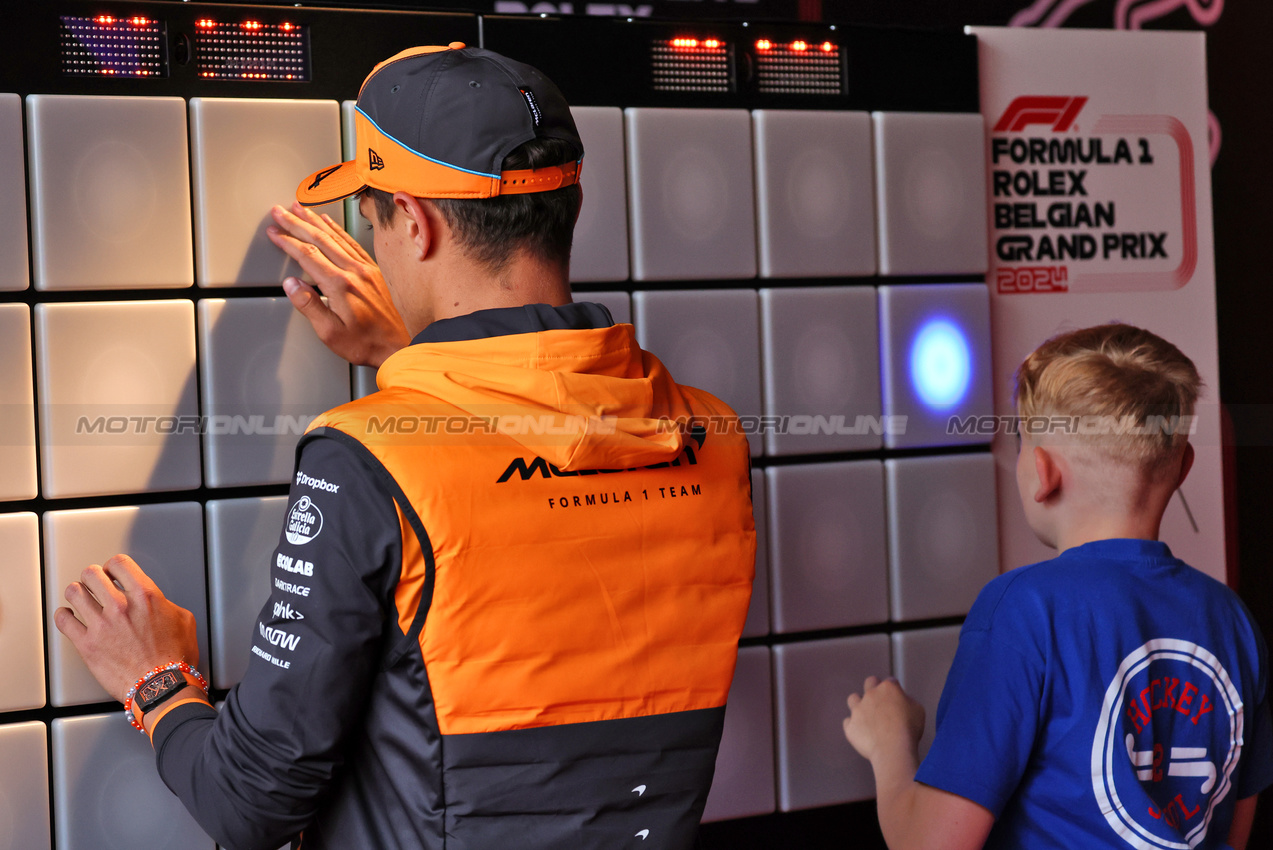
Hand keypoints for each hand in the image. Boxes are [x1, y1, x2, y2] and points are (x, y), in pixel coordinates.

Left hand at [53, 554, 199, 702]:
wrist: (162, 687)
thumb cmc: (174, 659)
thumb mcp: (183, 620)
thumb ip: (165, 604)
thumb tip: (156, 603)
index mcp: (146, 596)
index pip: (119, 563)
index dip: (114, 566)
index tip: (112, 573)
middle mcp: (121, 606)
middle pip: (92, 574)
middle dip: (93, 577)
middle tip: (95, 585)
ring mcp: (101, 625)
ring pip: (74, 592)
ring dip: (77, 593)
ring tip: (81, 598)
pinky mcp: (87, 645)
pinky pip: (64, 620)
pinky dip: (64, 615)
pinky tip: (70, 617)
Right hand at [267, 201, 410, 366]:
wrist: (398, 346)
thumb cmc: (366, 343)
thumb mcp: (330, 333)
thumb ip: (309, 306)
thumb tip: (291, 284)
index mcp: (340, 285)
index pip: (307, 255)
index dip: (288, 241)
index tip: (274, 232)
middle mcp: (354, 272)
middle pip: (319, 239)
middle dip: (296, 223)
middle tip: (280, 211)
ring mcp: (366, 269)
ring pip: (336, 236)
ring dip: (315, 220)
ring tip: (300, 208)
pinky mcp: (374, 271)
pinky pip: (352, 242)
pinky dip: (337, 229)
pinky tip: (329, 222)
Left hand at [843, 676, 924, 763]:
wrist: (893, 749)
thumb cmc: (908, 730)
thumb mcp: (918, 710)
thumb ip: (908, 700)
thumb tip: (901, 699)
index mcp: (888, 688)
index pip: (890, 682)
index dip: (895, 690)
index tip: (897, 699)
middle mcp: (871, 694)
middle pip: (870, 682)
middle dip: (875, 688)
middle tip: (881, 701)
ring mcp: (858, 709)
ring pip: (853, 698)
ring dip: (859, 705)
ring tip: (867, 716)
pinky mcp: (850, 725)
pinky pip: (848, 722)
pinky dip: (854, 726)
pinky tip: (863, 732)